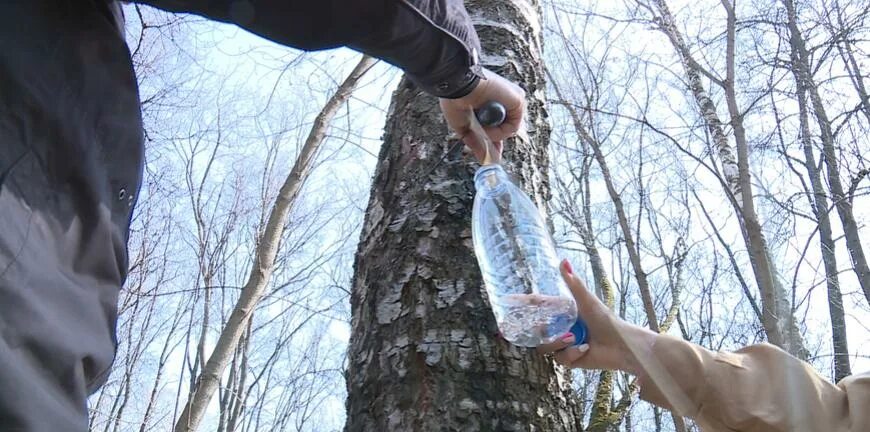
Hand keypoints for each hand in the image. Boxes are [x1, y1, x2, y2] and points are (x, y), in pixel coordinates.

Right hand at [439, 68, 525, 161]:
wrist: (458, 86)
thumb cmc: (456, 100)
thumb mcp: (465, 128)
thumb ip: (477, 145)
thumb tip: (484, 160)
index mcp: (493, 102)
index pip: (500, 126)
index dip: (494, 140)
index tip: (489, 153)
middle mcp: (505, 100)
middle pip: (505, 128)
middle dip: (492, 137)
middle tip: (479, 133)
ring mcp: (513, 100)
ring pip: (509, 129)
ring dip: (493, 133)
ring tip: (479, 123)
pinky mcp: (519, 100)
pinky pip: (513, 126)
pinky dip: (499, 130)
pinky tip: (487, 122)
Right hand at [537, 260, 656, 375]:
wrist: (622, 345)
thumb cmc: (607, 320)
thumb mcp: (587, 300)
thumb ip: (574, 283)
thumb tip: (563, 260)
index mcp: (564, 315)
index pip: (541, 312)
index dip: (532, 311)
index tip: (520, 305)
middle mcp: (562, 329)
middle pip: (540, 333)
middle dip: (544, 332)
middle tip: (547, 328)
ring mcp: (565, 346)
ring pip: (547, 347)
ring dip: (559, 343)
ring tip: (573, 339)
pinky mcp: (571, 360)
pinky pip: (561, 359)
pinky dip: (572, 353)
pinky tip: (585, 348)